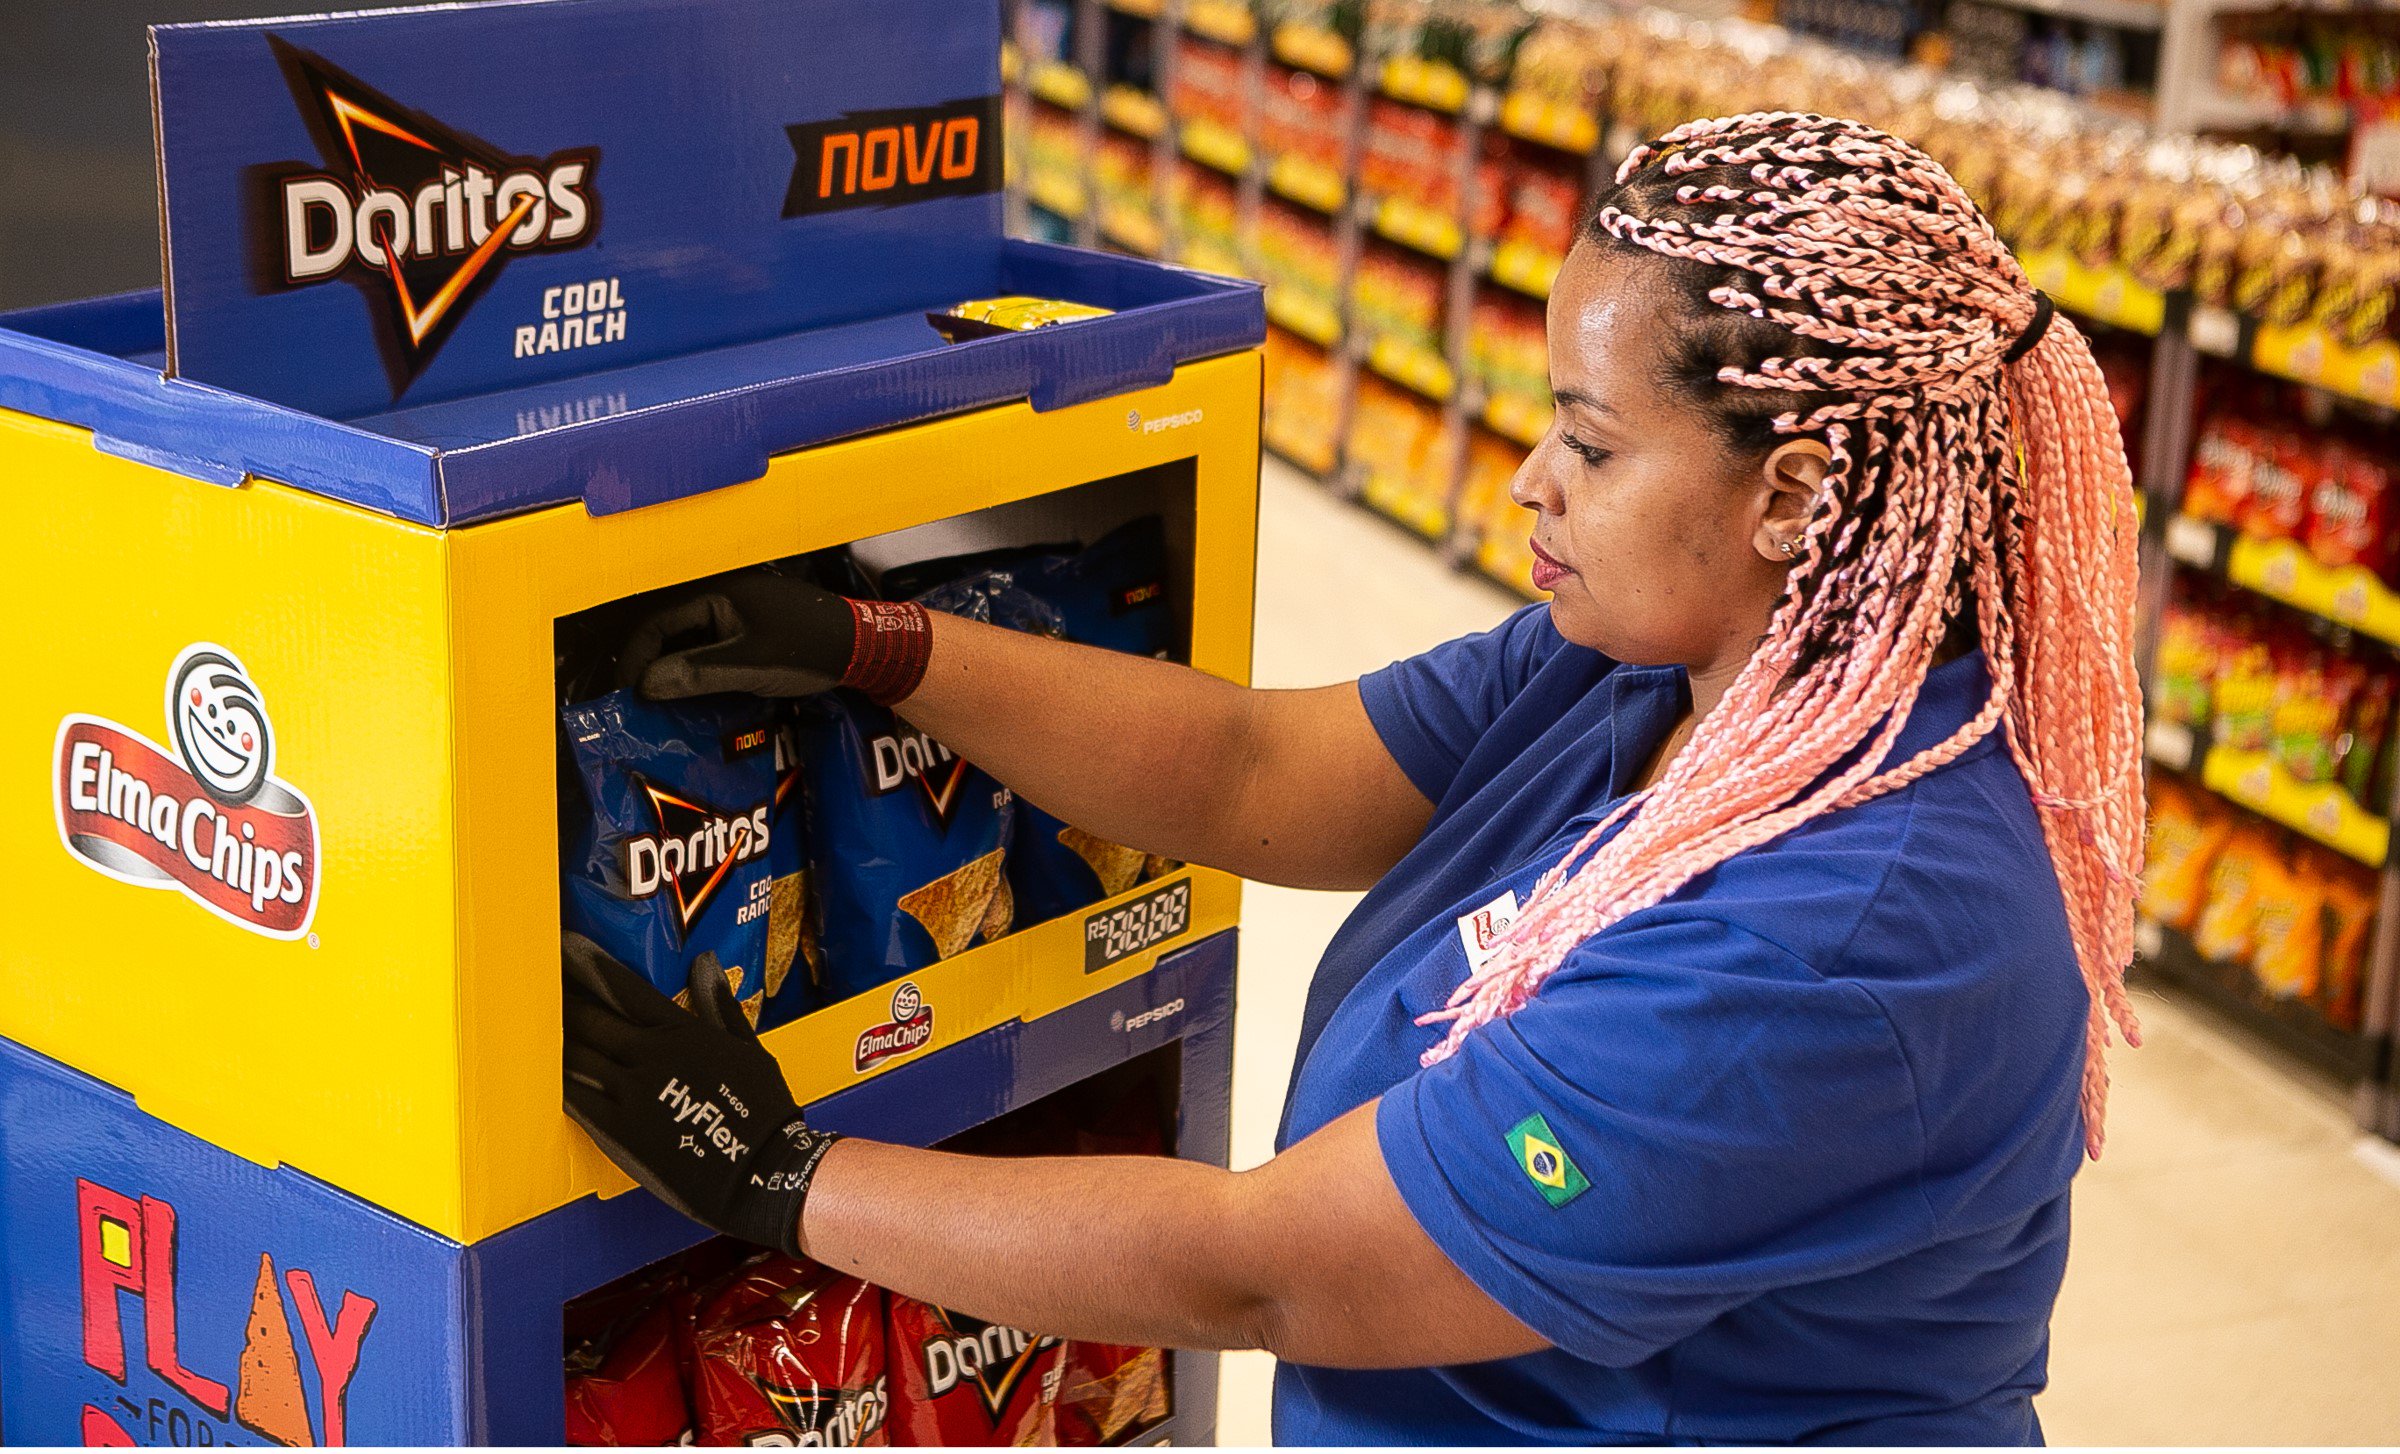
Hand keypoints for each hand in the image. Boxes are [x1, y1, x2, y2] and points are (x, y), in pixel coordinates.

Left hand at [561, 933, 840, 1254]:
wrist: (763, 1173)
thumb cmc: (764, 1109)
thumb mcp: (748, 1047)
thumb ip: (718, 1003)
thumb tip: (704, 961)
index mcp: (684, 1032)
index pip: (624, 987)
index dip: (589, 963)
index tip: (564, 943)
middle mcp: (652, 1056)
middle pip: (591, 1018)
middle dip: (560, 996)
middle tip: (535, 979)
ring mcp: (632, 1094)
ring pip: (578, 1056)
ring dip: (554, 1037)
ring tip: (530, 1021)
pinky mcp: (620, 1132)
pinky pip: (577, 1098)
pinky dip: (557, 1080)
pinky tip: (543, 1070)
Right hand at [616, 570, 929, 704]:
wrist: (865, 648)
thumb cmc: (808, 649)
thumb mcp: (748, 665)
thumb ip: (696, 673)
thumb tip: (646, 687)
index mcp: (717, 594)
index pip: (657, 624)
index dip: (637, 659)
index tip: (628, 694)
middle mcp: (725, 598)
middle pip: (674, 634)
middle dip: (654, 667)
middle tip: (640, 705)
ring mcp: (742, 615)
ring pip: (695, 645)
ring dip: (679, 673)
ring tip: (664, 707)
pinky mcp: (758, 633)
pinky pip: (717, 650)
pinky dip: (704, 673)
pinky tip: (700, 699)